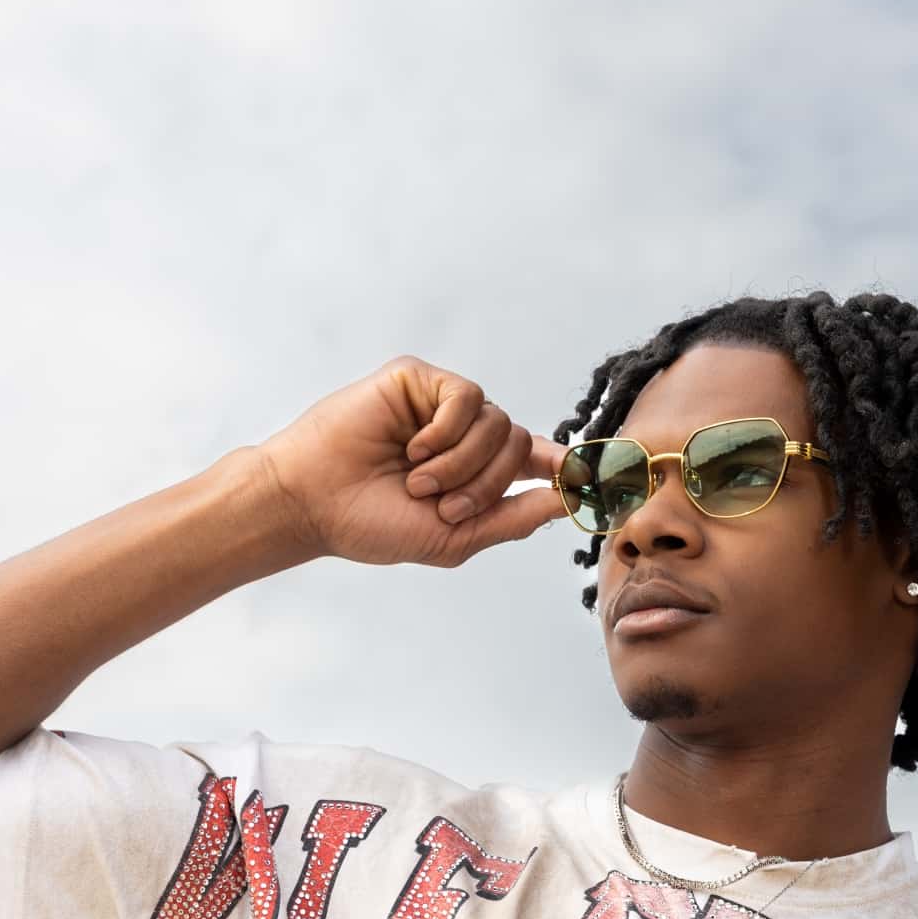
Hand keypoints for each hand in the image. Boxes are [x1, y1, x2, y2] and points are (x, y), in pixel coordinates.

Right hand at [252, 357, 569, 568]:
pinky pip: (467, 398)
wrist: (315, 502)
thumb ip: (513, 519)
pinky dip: (446, 432)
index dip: (569, 467)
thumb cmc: (374, 524)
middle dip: (489, 483)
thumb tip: (568, 501)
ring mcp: (443, 407)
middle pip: (521, 446)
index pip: (537, 463)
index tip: (602, 474)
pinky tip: (413, 448)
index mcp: (477, 475)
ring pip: (499, 424)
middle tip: (444, 504)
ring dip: (463, 464)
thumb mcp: (455, 537)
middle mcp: (465, 437)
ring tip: (418, 481)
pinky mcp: (419, 381)